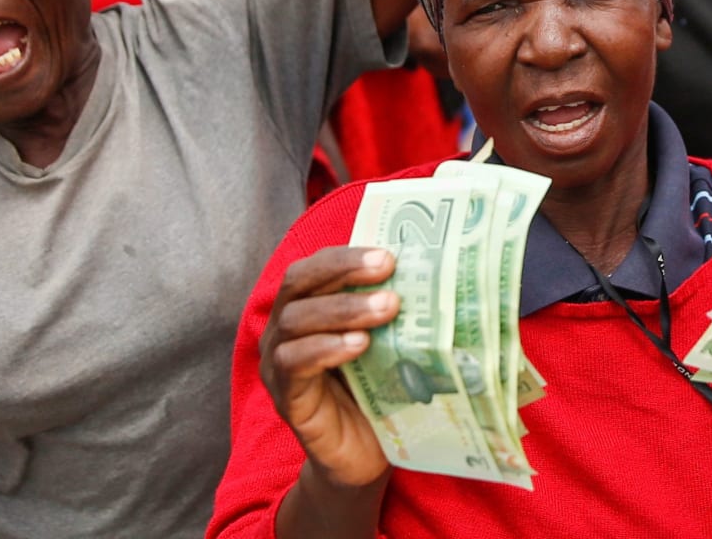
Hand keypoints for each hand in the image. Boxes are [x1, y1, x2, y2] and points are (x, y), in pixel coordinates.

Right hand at [260, 247, 398, 488]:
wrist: (361, 458)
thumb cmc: (375, 393)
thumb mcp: (385, 344)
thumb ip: (391, 313)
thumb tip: (434, 274)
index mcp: (306, 307)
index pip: (316, 266)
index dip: (347, 254)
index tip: (388, 253)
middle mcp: (284, 328)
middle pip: (299, 282)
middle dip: (343, 269)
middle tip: (387, 267)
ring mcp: (277, 362)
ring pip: (296, 319)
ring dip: (343, 308)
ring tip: (386, 308)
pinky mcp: (284, 397)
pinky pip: (293, 362)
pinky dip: (326, 348)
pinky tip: (358, 345)